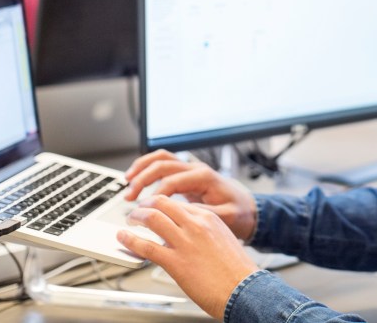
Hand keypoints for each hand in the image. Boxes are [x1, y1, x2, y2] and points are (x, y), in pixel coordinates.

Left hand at [118, 195, 259, 319]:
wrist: (244, 289)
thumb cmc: (237, 271)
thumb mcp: (223, 240)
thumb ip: (204, 233)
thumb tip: (185, 235)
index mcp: (209, 218)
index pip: (178, 203)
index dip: (161, 205)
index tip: (154, 209)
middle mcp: (195, 225)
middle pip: (162, 202)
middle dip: (145, 205)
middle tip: (137, 211)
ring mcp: (184, 242)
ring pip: (152, 218)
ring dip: (135, 217)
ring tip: (128, 221)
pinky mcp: (175, 262)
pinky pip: (146, 246)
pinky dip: (130, 240)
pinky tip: (123, 239)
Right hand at [124, 149, 256, 241]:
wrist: (249, 210)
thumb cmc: (238, 214)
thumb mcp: (224, 217)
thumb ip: (202, 213)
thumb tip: (179, 213)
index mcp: (204, 177)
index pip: (172, 181)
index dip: (155, 196)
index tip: (143, 211)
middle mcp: (196, 169)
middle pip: (163, 165)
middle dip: (143, 179)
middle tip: (129, 196)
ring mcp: (191, 170)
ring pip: (162, 159)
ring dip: (142, 168)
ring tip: (127, 182)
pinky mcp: (187, 176)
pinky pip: (164, 165)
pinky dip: (148, 168)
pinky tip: (137, 179)